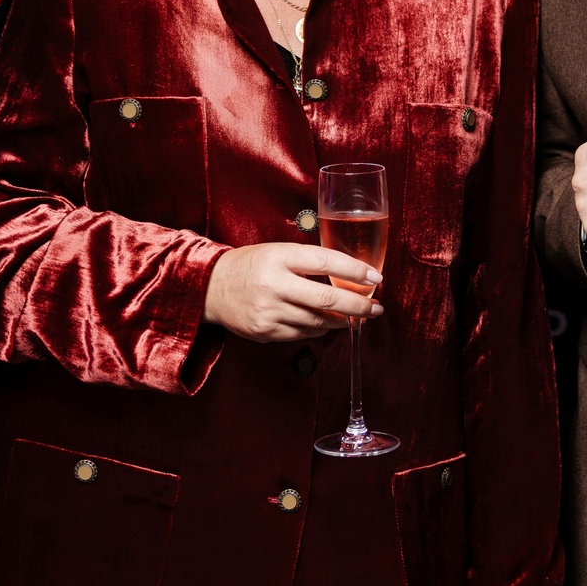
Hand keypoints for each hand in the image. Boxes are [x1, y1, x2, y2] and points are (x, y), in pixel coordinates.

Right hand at [202, 243, 382, 341]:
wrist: (210, 287)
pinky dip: (318, 329)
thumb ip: (308, 262)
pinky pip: (302, 334)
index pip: (326, 262)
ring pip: (318, 322)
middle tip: (376, 308)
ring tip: (353, 316)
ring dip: (340, 321)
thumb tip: (349, 275)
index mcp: (279, 257)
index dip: (354, 271)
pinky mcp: (265, 332)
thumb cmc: (250, 265)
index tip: (375, 278)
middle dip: (358, 307)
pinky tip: (324, 323)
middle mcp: (274, 284)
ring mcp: (268, 311)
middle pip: (327, 300)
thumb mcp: (277, 251)